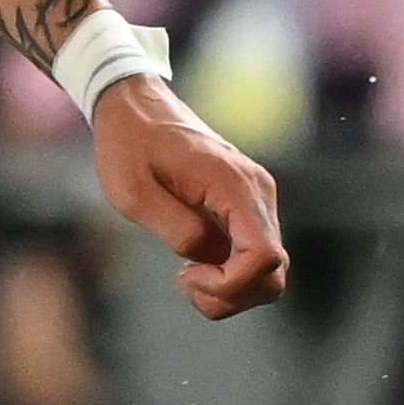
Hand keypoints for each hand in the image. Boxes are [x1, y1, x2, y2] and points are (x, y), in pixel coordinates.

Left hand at [91, 74, 287, 316]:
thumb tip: (207, 257)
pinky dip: (231, 276)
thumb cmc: (129, 146)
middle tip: (185, 281)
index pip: (264, 257)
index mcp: (233, 186)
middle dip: (231, 295)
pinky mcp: (248, 207)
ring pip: (270, 271)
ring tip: (187, 277)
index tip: (185, 276)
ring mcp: (257, 200)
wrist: (137, 109)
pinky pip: (255, 256)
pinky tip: (195, 266)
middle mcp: (257, 193)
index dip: (230, 285)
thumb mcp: (133, 193)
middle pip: (274, 272)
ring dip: (231, 291)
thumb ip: (175, 228)